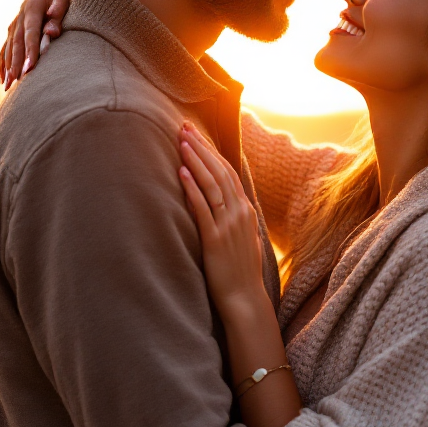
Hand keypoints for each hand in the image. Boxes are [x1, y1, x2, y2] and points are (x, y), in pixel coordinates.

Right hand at [0, 0, 70, 89]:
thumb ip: (59, 12)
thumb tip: (52, 32)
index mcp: (32, 7)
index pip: (30, 33)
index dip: (30, 51)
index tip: (30, 68)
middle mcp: (20, 14)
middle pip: (16, 42)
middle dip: (15, 63)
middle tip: (15, 82)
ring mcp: (16, 21)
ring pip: (9, 46)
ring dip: (7, 66)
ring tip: (6, 85)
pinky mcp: (15, 27)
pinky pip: (6, 46)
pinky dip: (3, 61)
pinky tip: (0, 76)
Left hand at [178, 124, 265, 315]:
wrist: (244, 300)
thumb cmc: (239, 272)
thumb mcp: (241, 239)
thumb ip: (232, 218)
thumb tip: (218, 203)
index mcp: (246, 211)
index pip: (228, 172)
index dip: (212, 151)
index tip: (197, 134)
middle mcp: (239, 213)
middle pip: (220, 171)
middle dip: (202, 147)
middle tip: (185, 127)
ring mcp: (228, 225)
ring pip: (212, 184)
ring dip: (196, 160)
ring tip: (182, 141)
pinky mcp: (215, 239)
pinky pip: (203, 208)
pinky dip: (193, 188)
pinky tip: (182, 172)